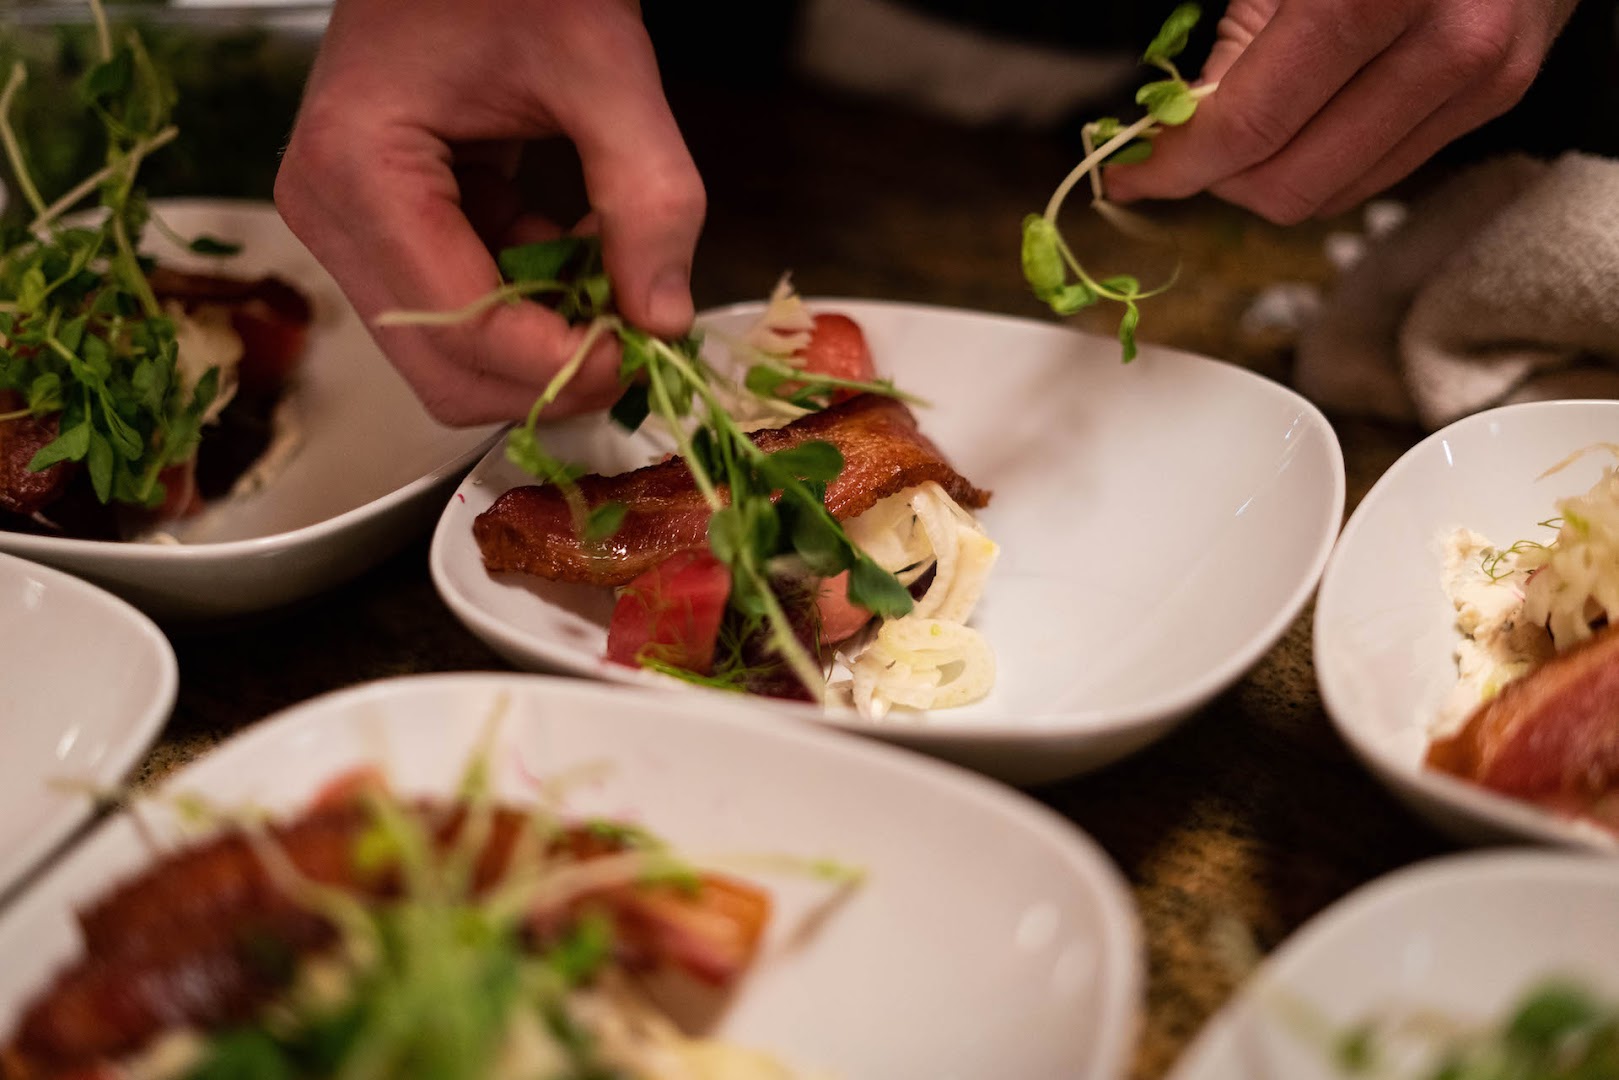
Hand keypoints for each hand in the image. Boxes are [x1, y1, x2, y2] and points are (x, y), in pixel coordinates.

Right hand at [275, 0, 705, 424]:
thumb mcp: (604, 67)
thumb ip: (649, 196)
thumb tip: (666, 323)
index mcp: (358, 169)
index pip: (459, 328)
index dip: (560, 364)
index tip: (645, 354)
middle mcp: (330, 214)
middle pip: (445, 370)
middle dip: (551, 375)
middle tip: (640, 344)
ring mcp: (351, 228)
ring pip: (454, 358)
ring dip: (547, 346)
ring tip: (619, 287)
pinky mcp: (385, 231)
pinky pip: (465, 314)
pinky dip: (536, 309)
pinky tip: (587, 260)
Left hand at [1104, 0, 1579, 222]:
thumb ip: (1236, 42)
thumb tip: (1179, 129)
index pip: (1250, 127)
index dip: (1174, 164)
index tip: (1127, 170)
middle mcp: (1443, 43)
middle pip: (1290, 182)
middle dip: (1217, 180)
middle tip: (1181, 151)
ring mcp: (1481, 77)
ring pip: (1335, 194)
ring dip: (1267, 180)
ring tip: (1239, 132)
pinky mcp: (1498, 96)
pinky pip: (1382, 173)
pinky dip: (1323, 162)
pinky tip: (1301, 121)